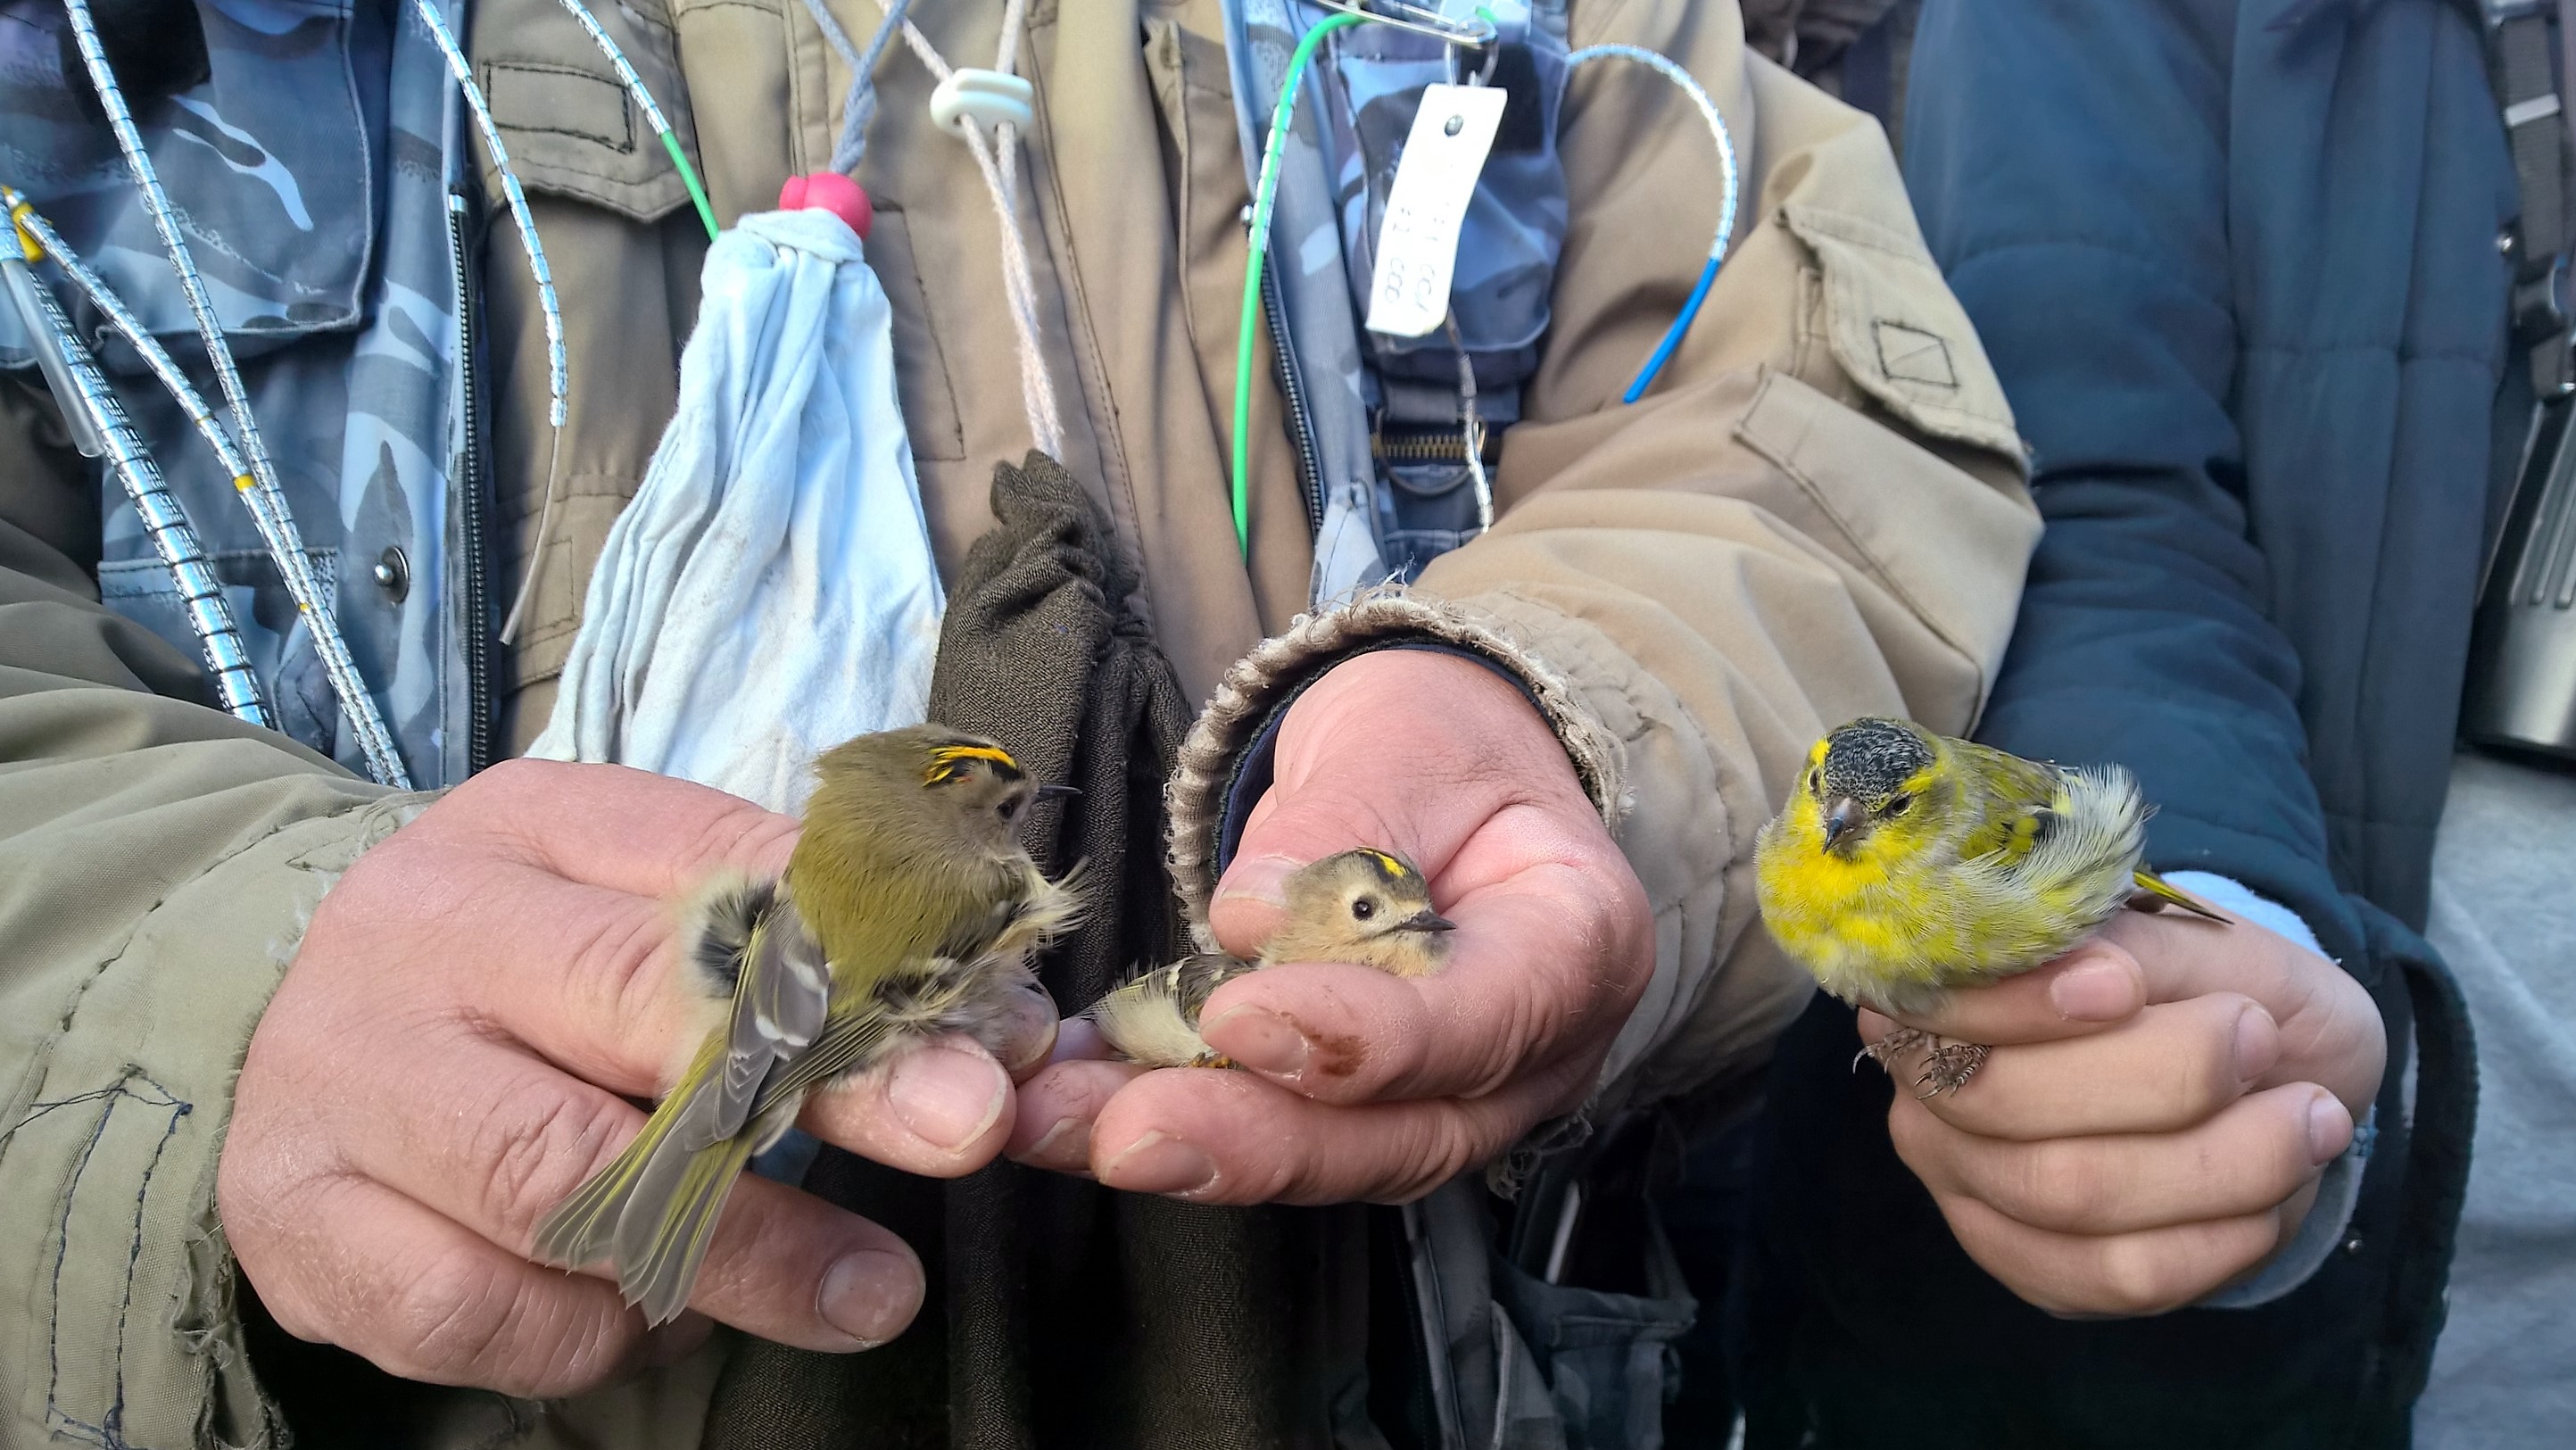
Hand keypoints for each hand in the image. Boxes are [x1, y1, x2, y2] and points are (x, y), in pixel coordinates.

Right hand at [220, 760, 1054, 1396]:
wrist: (277, 1028)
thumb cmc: (527, 971)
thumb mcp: (645, 907)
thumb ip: (807, 952)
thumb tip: (1003, 1029)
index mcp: (531, 825)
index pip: (721, 871)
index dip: (873, 959)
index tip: (997, 1036)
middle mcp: (425, 935)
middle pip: (641, 1008)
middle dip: (825, 1083)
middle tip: (965, 1135)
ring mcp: (349, 1084)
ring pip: (560, 1183)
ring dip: (742, 1252)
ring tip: (864, 1291)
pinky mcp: (305, 1230)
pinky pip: (481, 1313)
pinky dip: (594, 1334)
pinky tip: (655, 1316)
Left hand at [1011, 648, 1653, 1202]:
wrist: (1441, 770)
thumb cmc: (1443, 744)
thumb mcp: (1398, 740)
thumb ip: (1335, 828)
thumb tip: (1246, 919)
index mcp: (1575, 944)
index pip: (1483, 1022)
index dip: (1360, 1038)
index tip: (1238, 1018)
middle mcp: (1529, 1055)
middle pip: (1402, 1132)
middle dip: (1252, 1137)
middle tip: (1123, 1129)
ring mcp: (1449, 1101)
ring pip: (1328, 1156)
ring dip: (1187, 1141)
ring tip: (1059, 1121)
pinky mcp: (1360, 1115)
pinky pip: (1273, 1132)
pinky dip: (1170, 1117)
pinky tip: (1067, 1107)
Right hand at [1861, 905, 2384, 1315]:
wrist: (2281, 1072)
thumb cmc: (2219, 988)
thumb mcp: (2188, 935)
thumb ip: (2129, 944)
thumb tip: (2095, 974)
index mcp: (1941, 989)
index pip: (1939, 1004)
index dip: (2019, 1004)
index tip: (2128, 986)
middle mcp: (1927, 1096)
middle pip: (2008, 1106)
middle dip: (2163, 1076)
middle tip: (2262, 1037)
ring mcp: (1971, 1191)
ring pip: (2075, 1196)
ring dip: (2221, 1162)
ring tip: (2307, 1117)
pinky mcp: (2035, 1270)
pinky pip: (2122, 1276)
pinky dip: (2221, 1239)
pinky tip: (2267, 1198)